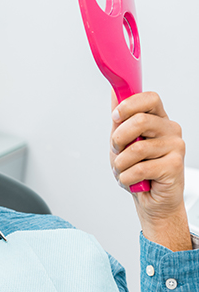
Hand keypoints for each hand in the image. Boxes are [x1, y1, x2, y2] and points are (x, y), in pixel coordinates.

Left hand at [110, 91, 190, 250]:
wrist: (151, 199)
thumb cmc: (137, 168)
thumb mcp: (122, 140)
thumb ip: (120, 118)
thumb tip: (115, 91)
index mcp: (158, 119)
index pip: (149, 98)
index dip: (129, 105)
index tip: (116, 117)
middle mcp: (170, 129)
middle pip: (139, 120)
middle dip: (118, 139)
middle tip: (117, 150)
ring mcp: (175, 146)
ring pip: (136, 148)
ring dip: (121, 163)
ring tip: (125, 169)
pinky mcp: (175, 165)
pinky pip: (140, 168)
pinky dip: (127, 177)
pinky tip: (133, 180)